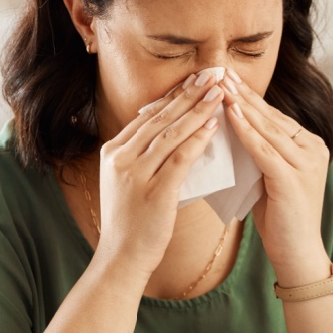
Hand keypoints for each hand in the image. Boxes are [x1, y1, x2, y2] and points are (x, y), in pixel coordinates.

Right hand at [92, 69, 224, 279]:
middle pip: (160, 118)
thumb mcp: (129, 182)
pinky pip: (179, 158)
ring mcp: (135, 174)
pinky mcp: (153, 192)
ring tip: (219, 92)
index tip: (195, 78)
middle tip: (211, 73)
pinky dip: (197, 139)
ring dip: (197, 110)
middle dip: (188, 93)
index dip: (174, 95)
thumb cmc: (131, 223)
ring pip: (170, 133)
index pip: (148, 115)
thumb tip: (176, 136)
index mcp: (113, 151)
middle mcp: (120, 158)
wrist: (121, 259)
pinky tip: (214, 125)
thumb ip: (146, 158)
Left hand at [221, 70, 331, 284]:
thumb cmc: (279, 218)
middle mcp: (312, 148)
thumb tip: (229, 127)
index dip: (247, 97)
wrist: (297, 254)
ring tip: (219, 84)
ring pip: (266, 128)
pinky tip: (229, 114)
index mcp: (309, 145)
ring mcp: (306, 163)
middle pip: (270, 116)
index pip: (272, 115)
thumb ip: (258, 152)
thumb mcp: (268, 176)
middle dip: (242, 93)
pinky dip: (245, 131)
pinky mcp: (293, 179)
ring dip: (240, 105)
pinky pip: (264, 149)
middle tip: (218, 70)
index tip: (223, 78)